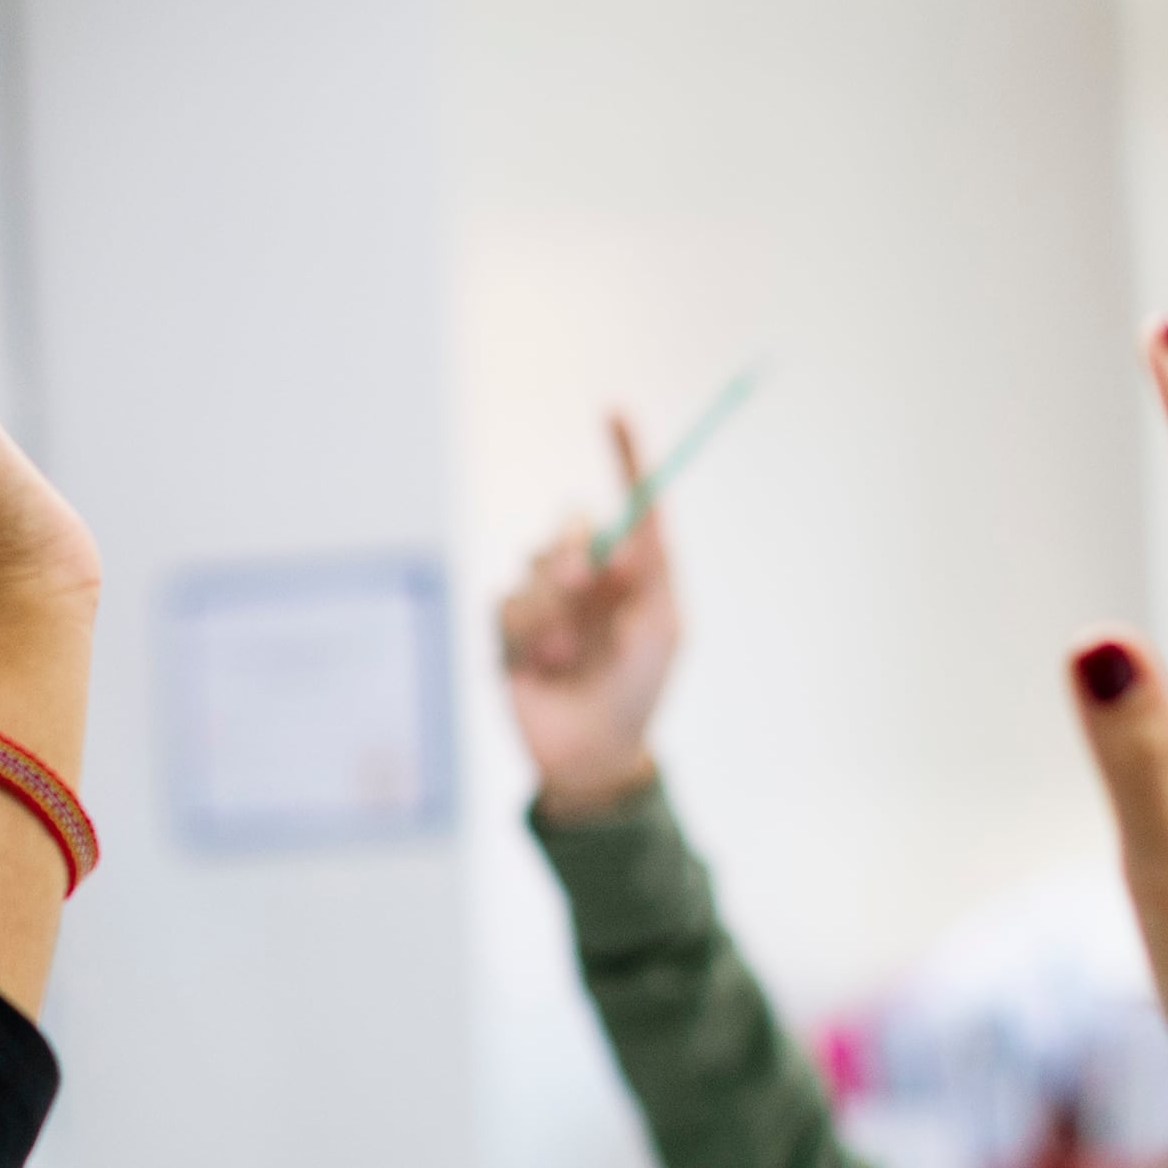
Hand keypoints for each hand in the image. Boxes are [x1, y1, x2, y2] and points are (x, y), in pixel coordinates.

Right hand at [499, 411, 683, 817]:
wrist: (592, 753)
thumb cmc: (641, 691)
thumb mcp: (662, 628)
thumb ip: (654, 572)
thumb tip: (629, 526)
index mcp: (633, 571)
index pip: (629, 501)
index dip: (624, 455)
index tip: (614, 414)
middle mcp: (589, 576)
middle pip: (569, 527)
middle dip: (573, 553)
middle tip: (586, 585)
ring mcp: (547, 601)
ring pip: (532, 568)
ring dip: (552, 614)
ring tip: (567, 658)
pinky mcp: (509, 628)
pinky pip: (504, 603)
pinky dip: (525, 634)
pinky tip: (541, 668)